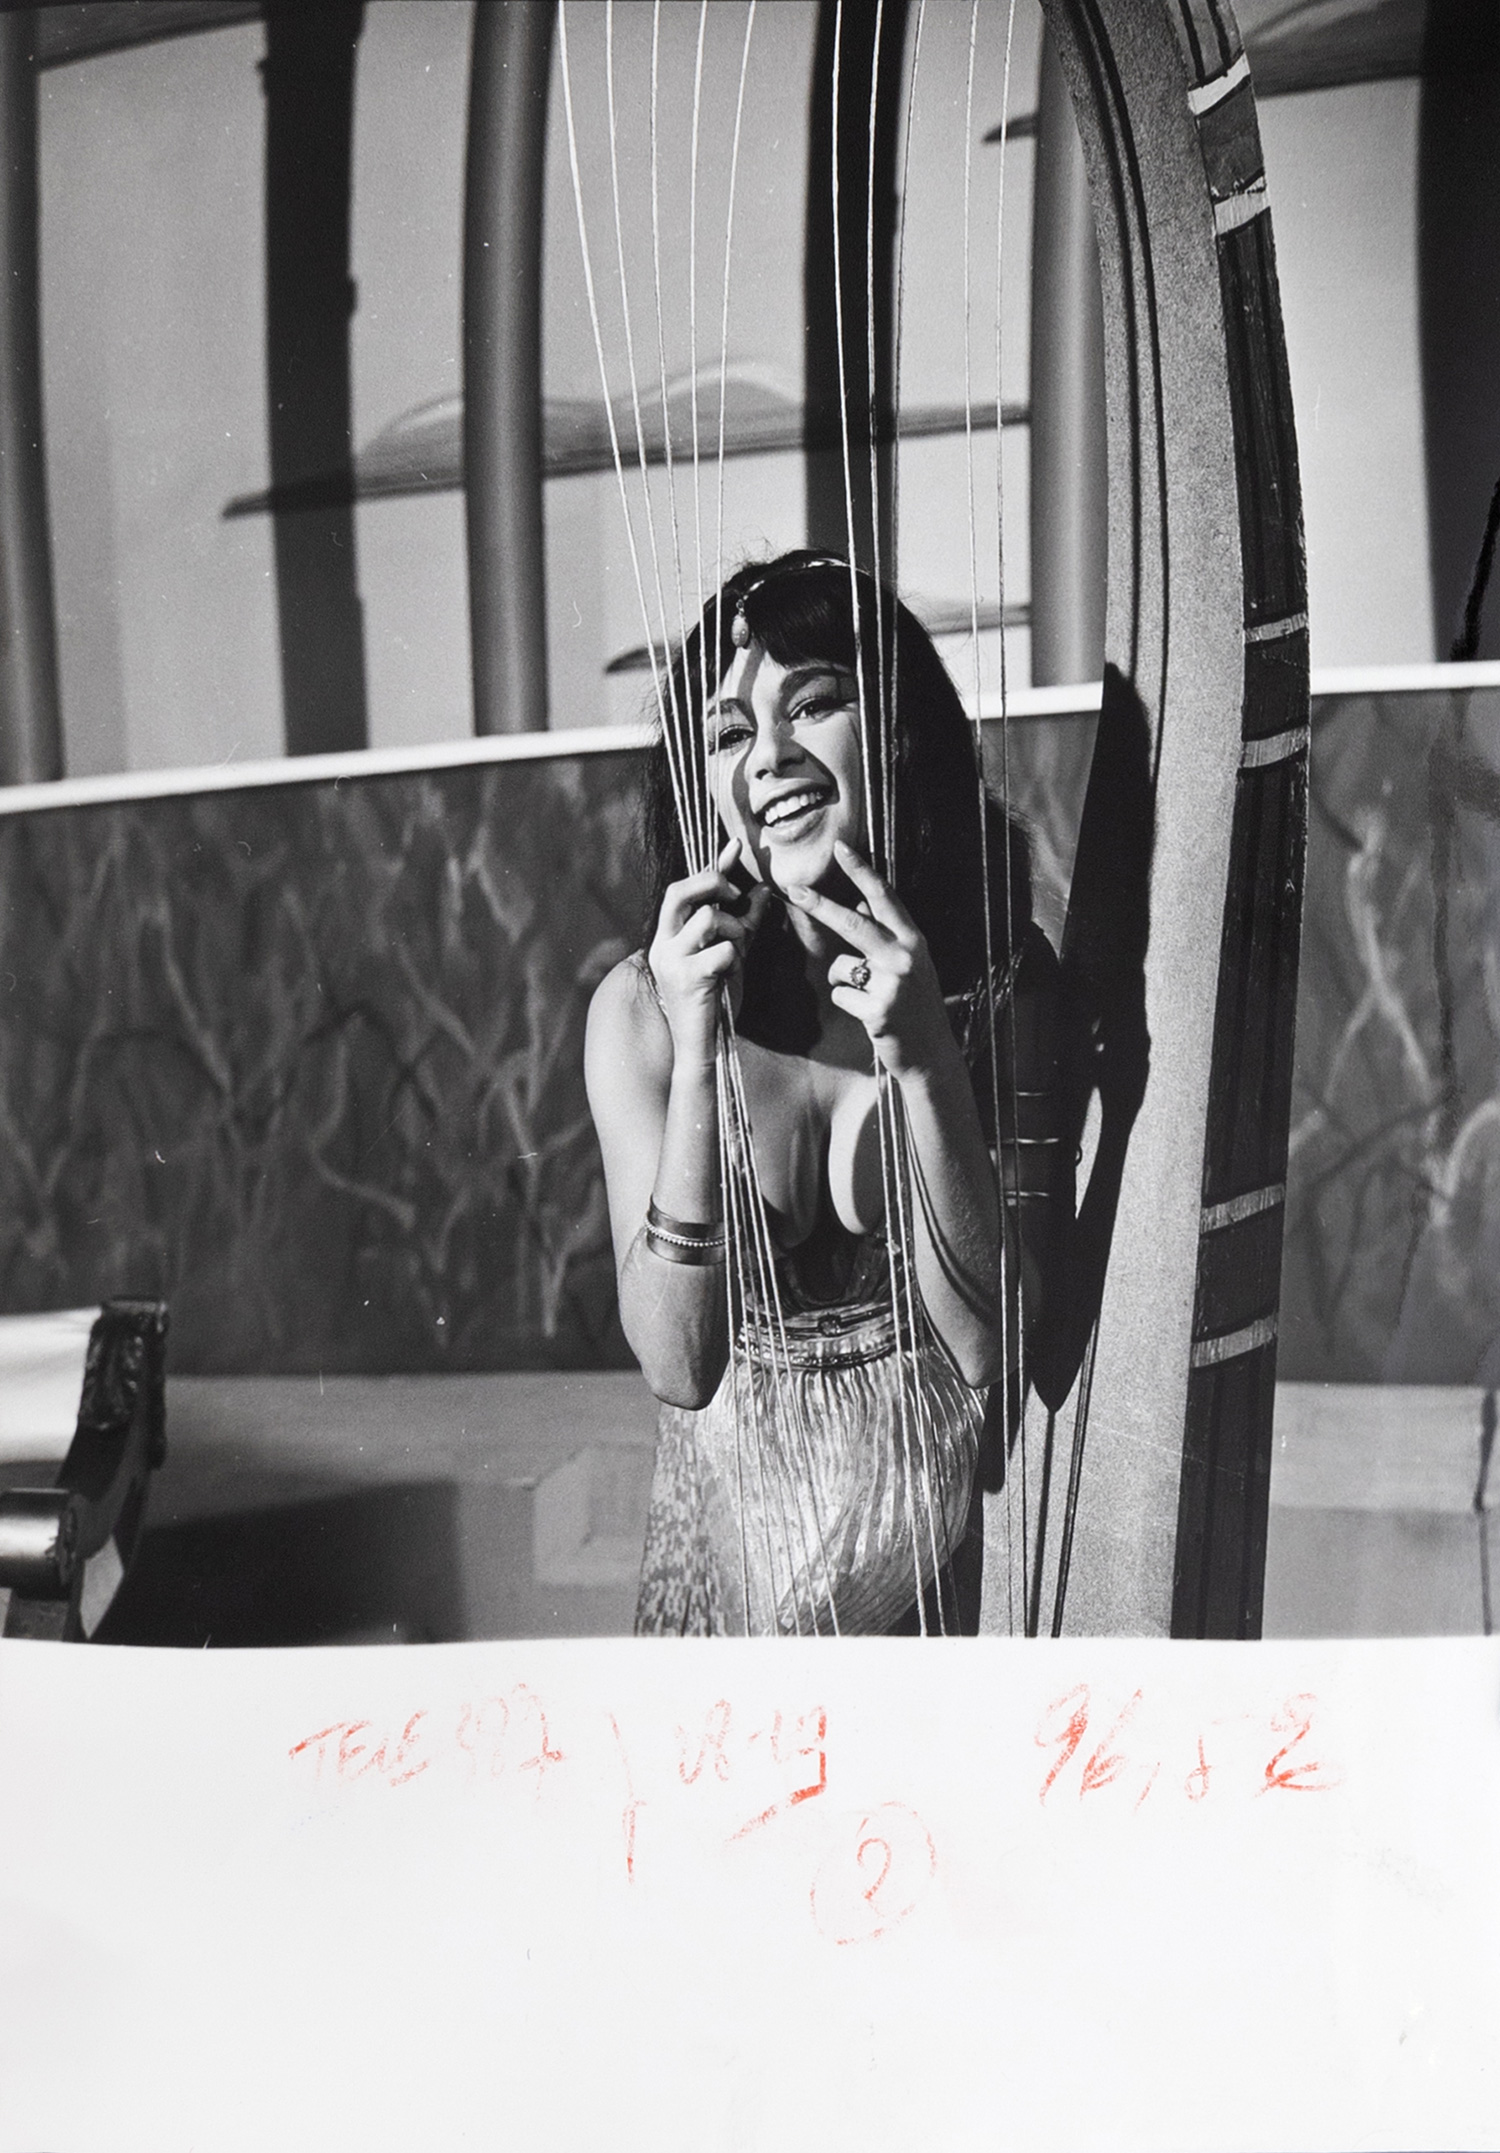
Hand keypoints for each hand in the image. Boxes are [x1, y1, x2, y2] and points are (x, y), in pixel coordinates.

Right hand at [647, 840, 769, 1062]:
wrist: (702, 1046)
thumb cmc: (715, 1000)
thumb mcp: (730, 953)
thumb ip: (743, 922)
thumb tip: (762, 889)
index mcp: (669, 936)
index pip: (684, 889)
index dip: (712, 866)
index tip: (737, 845)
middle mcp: (663, 944)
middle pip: (681, 891)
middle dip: (713, 884)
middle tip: (734, 897)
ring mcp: (671, 961)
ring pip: (708, 919)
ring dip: (733, 931)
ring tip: (736, 954)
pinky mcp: (686, 979)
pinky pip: (722, 950)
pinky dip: (734, 958)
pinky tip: (730, 975)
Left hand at [786, 839, 951, 1079]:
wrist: (931, 1053)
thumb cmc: (916, 1003)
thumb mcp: (910, 963)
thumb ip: (887, 934)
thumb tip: (855, 902)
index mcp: (914, 940)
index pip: (883, 896)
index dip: (861, 870)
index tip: (839, 847)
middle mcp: (905, 957)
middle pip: (852, 922)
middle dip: (819, 904)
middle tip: (793, 888)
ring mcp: (892, 984)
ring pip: (840, 966)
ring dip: (844, 981)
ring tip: (871, 997)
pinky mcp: (877, 1010)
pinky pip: (840, 994)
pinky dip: (848, 1003)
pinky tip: (870, 1014)